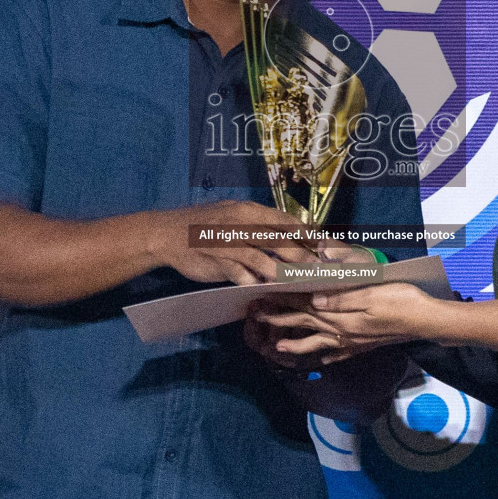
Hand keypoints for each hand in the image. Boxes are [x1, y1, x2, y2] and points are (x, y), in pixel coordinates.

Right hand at [145, 201, 347, 285]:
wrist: (167, 234)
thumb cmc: (205, 226)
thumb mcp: (233, 217)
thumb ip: (258, 227)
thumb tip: (289, 238)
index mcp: (249, 211)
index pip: (287, 222)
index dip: (310, 235)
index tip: (330, 248)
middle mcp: (241, 223)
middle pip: (281, 239)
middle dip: (304, 256)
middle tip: (322, 270)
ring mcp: (229, 242)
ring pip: (263, 257)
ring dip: (283, 271)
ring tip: (298, 282)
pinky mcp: (217, 260)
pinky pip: (240, 273)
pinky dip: (252, 281)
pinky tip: (261, 287)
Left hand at [252, 282, 437, 363]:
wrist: (426, 321)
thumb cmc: (402, 302)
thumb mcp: (371, 294)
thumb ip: (341, 299)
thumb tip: (313, 302)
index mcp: (341, 316)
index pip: (305, 307)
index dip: (282, 302)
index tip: (262, 298)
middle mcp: (342, 331)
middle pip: (304, 326)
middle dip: (279, 322)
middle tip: (257, 318)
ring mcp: (352, 342)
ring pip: (316, 344)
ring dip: (295, 345)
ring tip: (278, 348)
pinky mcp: (362, 346)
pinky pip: (337, 354)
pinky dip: (324, 356)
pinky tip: (320, 358)